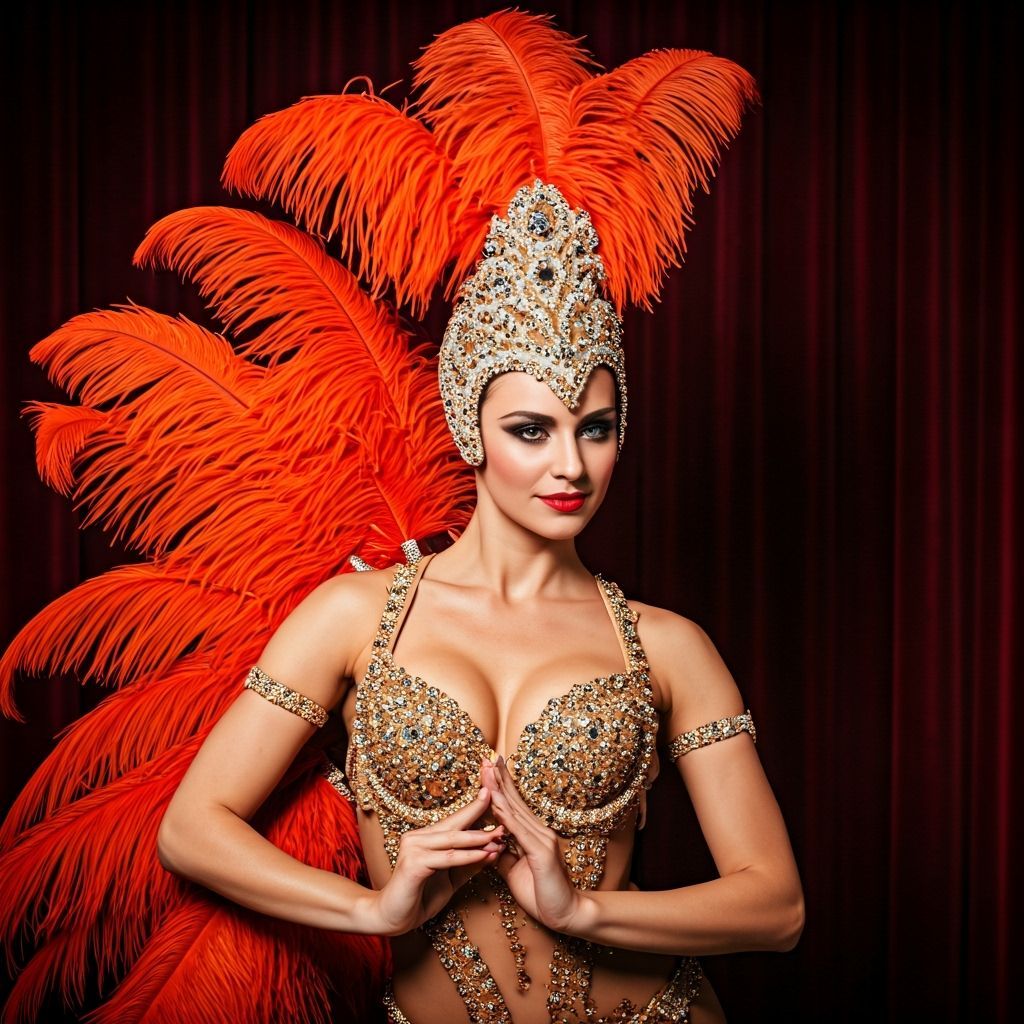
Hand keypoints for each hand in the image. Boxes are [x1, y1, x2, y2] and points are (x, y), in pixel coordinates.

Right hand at [370, 785, 506, 935]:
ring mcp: (414, 848)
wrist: (392, 919)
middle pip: (455, 823)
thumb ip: (468, 865)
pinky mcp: (414, 864)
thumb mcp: (451, 879)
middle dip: (480, 814)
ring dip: (479, 838)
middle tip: (503, 805)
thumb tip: (493, 851)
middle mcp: (418, 837)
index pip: (455, 820)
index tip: (494, 795)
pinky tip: (484, 855)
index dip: (475, 808)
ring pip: (453, 839)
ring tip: (500, 835)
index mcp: (426, 837)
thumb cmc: (419, 898)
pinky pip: (447, 858)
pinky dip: (468, 856)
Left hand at [483, 755, 585, 933]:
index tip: (488, 767)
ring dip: (499, 790)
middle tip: (487, 757)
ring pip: (515, 811)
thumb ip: (502, 853)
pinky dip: (506, 816)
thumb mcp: (514, 869)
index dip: (500, 785)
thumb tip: (486, 841)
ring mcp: (542, 839)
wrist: (565, 914)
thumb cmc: (541, 893)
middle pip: (514, 800)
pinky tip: (495, 803)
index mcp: (533, 834)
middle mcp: (539, 830)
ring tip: (487, 772)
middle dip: (499, 778)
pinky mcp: (542, 853)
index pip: (513, 804)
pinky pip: (519, 832)